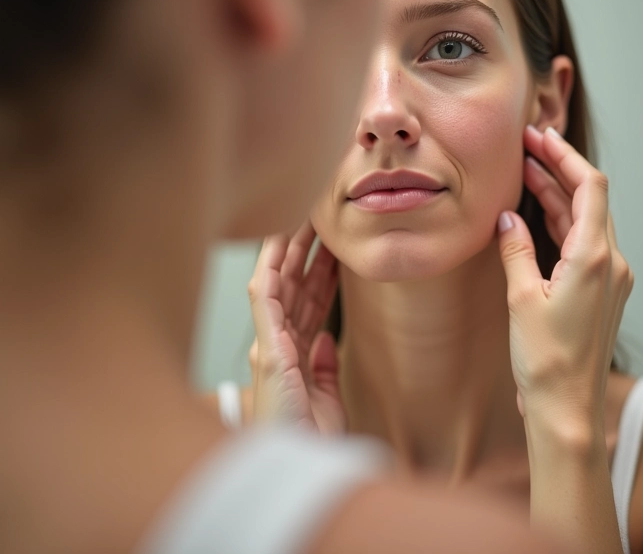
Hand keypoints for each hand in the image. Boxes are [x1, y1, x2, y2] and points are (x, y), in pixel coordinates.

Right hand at [247, 221, 344, 434]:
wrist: (304, 467)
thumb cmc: (311, 438)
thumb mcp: (327, 396)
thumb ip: (324, 365)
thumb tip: (327, 340)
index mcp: (293, 354)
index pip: (307, 302)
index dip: (319, 272)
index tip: (333, 246)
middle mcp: (278, 345)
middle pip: (293, 288)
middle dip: (305, 253)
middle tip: (319, 220)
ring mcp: (271, 346)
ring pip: (277, 287)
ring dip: (289, 253)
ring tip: (303, 221)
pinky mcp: (268, 352)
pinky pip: (264, 304)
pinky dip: (269, 275)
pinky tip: (275, 250)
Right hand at [498, 125, 632, 428]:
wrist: (567, 409)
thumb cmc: (546, 362)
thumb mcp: (522, 299)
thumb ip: (515, 251)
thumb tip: (506, 219)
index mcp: (595, 258)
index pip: (590, 187)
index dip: (565, 156)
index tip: (538, 137)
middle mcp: (610, 262)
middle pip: (588, 198)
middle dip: (557, 168)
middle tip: (525, 147)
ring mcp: (608, 276)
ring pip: (584, 220)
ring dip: (556, 193)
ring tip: (525, 171)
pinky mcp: (599, 289)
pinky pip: (581, 242)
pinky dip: (559, 221)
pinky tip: (535, 213)